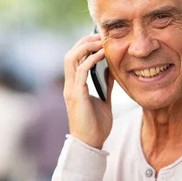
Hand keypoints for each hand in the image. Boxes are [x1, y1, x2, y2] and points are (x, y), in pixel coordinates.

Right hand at [63, 33, 114, 148]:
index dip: (84, 46)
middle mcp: (70, 86)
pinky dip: (91, 60)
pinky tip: (102, 54)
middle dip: (83, 42)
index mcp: (75, 86)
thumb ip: (105, 85)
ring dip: (86, 47)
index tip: (99, 39)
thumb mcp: (104, 100)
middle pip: (70, 54)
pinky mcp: (77, 95)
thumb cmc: (96, 126)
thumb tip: (111, 70)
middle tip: (100, 36)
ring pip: (71, 59)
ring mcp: (72, 90)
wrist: (91, 145)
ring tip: (100, 41)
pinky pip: (81, 71)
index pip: (74, 59)